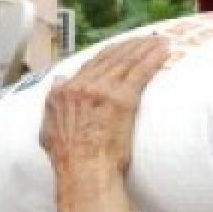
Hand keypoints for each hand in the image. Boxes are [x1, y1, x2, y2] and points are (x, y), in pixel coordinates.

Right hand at [40, 36, 169, 190]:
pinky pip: (140, 72)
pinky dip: (152, 59)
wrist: (85, 172)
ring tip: (159, 41)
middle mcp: (81, 86)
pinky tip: (164, 52)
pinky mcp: (122, 98)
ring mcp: (102, 90)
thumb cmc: (70, 161)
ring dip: (144, 48)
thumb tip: (58, 81)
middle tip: (145, 39)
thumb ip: (52, 105)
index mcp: (63, 93)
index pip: (89, 66)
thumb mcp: (48, 131)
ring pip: (126, 60)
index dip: (108, 55)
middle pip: (109, 58)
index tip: (120, 49)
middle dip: (129, 46)